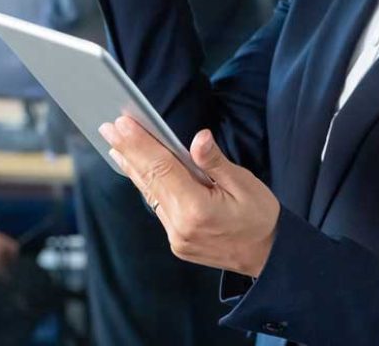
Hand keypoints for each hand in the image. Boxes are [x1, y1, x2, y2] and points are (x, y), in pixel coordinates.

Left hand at [99, 117, 279, 277]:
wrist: (269, 255)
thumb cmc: (260, 216)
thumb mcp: (245, 183)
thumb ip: (216, 162)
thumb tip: (198, 138)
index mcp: (197, 209)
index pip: (162, 168)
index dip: (140, 143)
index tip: (123, 123)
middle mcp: (180, 225)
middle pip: (149, 179)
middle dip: (128, 150)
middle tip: (109, 127)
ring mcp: (176, 236)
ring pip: (149, 193)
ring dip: (132, 167)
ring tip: (115, 144)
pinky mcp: (176, 241)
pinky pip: (157, 206)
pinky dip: (146, 184)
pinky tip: (137, 169)